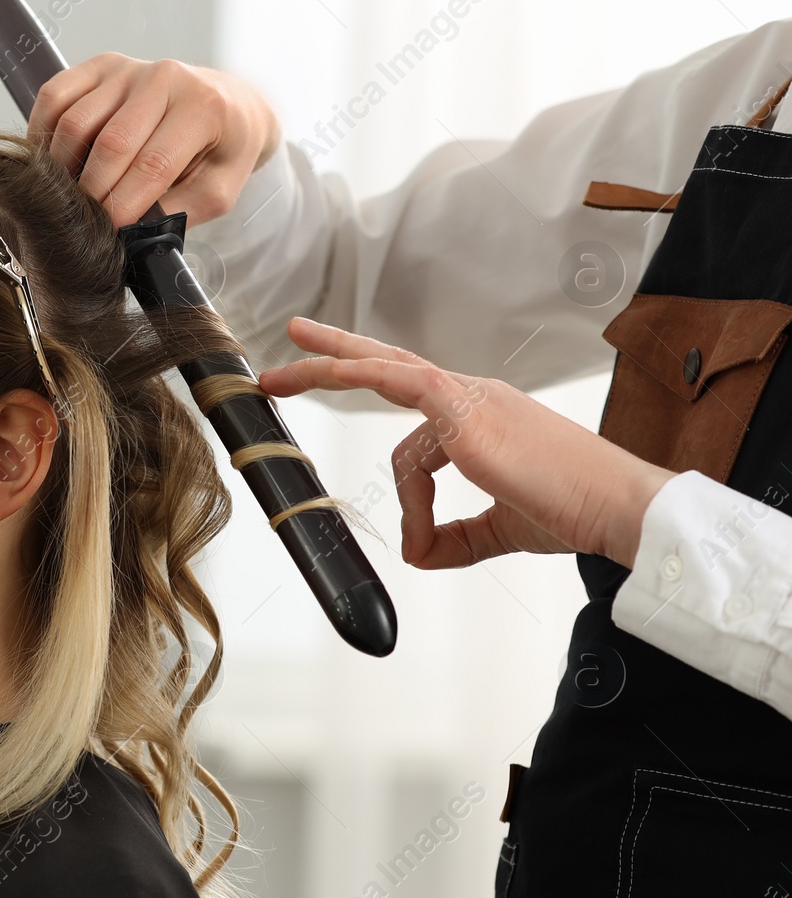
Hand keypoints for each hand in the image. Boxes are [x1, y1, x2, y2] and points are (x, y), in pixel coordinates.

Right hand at [26, 53, 280, 229]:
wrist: (228, 103)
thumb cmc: (223, 149)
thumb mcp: (219, 191)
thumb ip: (179, 212)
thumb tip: (131, 232)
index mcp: (202, 108)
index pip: (153, 164)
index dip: (124, 205)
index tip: (108, 233)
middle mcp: (164, 78)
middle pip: (110, 143)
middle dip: (92, 193)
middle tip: (87, 222)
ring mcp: (128, 68)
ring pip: (75, 121)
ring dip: (64, 167)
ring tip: (71, 194)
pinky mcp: (100, 65)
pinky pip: (55, 96)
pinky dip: (43, 132)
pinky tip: (54, 161)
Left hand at [255, 317, 678, 569]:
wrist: (619, 510)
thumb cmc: (575, 512)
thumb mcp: (501, 529)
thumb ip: (455, 538)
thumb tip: (416, 555)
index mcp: (483, 415)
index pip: (416, 411)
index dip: (399, 461)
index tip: (411, 524)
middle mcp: (475, 396)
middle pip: (390, 361)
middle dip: (336, 351)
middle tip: (291, 342)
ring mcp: (471, 398)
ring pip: (383, 372)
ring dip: (325, 369)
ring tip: (277, 379)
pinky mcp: (467, 413)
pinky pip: (401, 391)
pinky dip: (385, 443)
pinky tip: (401, 502)